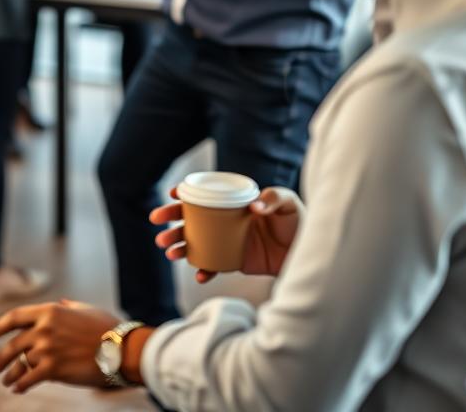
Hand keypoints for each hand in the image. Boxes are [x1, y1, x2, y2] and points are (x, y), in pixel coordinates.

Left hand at [0, 300, 119, 393]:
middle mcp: (44, 328)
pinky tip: (17, 389)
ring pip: (20, 363)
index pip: (15, 316)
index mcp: (50, 311)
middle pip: (13, 344)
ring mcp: (48, 349)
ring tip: (6, 381)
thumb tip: (61, 302)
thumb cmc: (106, 328)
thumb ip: (68, 306)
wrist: (120, 349)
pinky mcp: (53, 369)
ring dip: (10, 374)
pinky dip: (20, 385)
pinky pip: (29, 378)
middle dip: (2, 357)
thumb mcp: (84, 309)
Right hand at [151, 185, 305, 281]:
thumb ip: (273, 198)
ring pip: (196, 242)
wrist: (308, 253)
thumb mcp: (288, 203)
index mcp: (232, 202)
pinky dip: (204, 270)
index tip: (173, 194)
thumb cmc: (297, 222)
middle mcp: (225, 220)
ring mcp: (227, 241)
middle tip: (157, 225)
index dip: (186, 193)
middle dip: (171, 220)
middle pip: (192, 218)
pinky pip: (213, 265)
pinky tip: (199, 274)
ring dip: (180, 245)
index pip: (204, 194)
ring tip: (169, 251)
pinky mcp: (234, 261)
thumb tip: (254, 207)